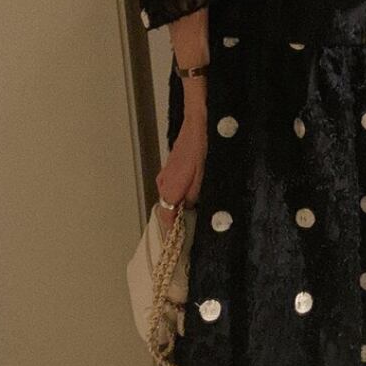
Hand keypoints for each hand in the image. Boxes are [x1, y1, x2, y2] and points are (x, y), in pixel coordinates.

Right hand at [155, 115, 206, 231]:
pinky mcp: (169, 167)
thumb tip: (187, 208)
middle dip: (175, 217)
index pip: (166, 216)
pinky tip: (190, 191)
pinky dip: (177, 192)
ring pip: (168, 196)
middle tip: (187, 226)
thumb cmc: (202, 149)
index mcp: (170, 188)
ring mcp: (164, 174)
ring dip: (177, 203)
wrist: (196, 125)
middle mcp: (163, 183)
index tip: (175, 241)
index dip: (170, 229)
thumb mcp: (203, 176)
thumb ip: (193, 196)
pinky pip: (170, 186)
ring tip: (191, 210)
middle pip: (166, 207)